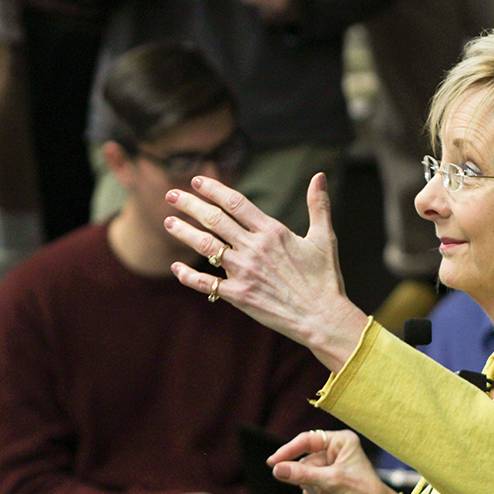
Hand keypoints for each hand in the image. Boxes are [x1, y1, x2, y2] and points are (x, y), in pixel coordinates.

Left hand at [164, 173, 369, 372]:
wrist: (322, 317)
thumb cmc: (325, 278)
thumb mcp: (324, 238)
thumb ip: (319, 205)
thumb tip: (319, 176)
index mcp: (273, 231)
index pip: (235, 202)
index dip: (213, 189)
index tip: (197, 181)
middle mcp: (254, 248)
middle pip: (214, 219)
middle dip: (190, 205)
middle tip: (171, 195)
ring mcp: (244, 272)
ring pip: (206, 246)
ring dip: (184, 232)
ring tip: (169, 222)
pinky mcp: (238, 295)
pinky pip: (206, 283)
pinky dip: (188, 275)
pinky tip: (176, 267)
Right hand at [267, 429, 398, 493]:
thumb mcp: (331, 482)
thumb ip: (302, 474)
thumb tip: (277, 469)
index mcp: (341, 441)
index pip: (307, 440)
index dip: (288, 450)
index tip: (273, 462)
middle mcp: (335, 452)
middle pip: (304, 461)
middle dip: (310, 478)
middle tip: (321, 488)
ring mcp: (331, 469)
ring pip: (304, 476)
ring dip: (314, 490)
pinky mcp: (328, 484)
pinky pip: (308, 487)